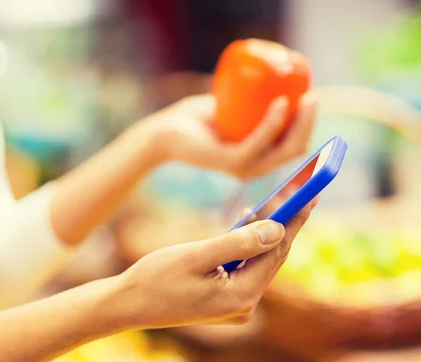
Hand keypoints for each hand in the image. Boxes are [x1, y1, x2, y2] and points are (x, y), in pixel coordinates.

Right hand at [112, 201, 312, 329]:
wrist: (128, 304)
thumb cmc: (155, 278)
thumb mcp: (195, 256)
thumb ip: (237, 243)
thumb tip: (277, 229)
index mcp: (241, 296)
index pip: (277, 251)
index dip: (294, 219)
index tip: (309, 192)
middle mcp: (245, 305)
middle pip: (273, 256)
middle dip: (284, 222)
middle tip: (298, 189)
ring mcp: (236, 305)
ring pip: (260, 261)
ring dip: (265, 231)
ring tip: (273, 200)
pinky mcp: (225, 300)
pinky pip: (246, 267)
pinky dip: (248, 244)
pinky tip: (246, 222)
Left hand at [132, 93, 316, 178]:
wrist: (165, 131)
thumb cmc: (195, 119)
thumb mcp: (230, 107)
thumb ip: (250, 99)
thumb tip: (273, 76)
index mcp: (258, 158)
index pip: (294, 147)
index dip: (310, 126)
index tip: (313, 99)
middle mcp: (254, 167)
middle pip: (295, 149)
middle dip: (311, 124)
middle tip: (313, 96)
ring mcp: (244, 168)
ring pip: (284, 150)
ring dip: (301, 124)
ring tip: (305, 97)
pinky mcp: (230, 163)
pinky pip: (259, 143)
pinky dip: (273, 123)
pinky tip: (281, 103)